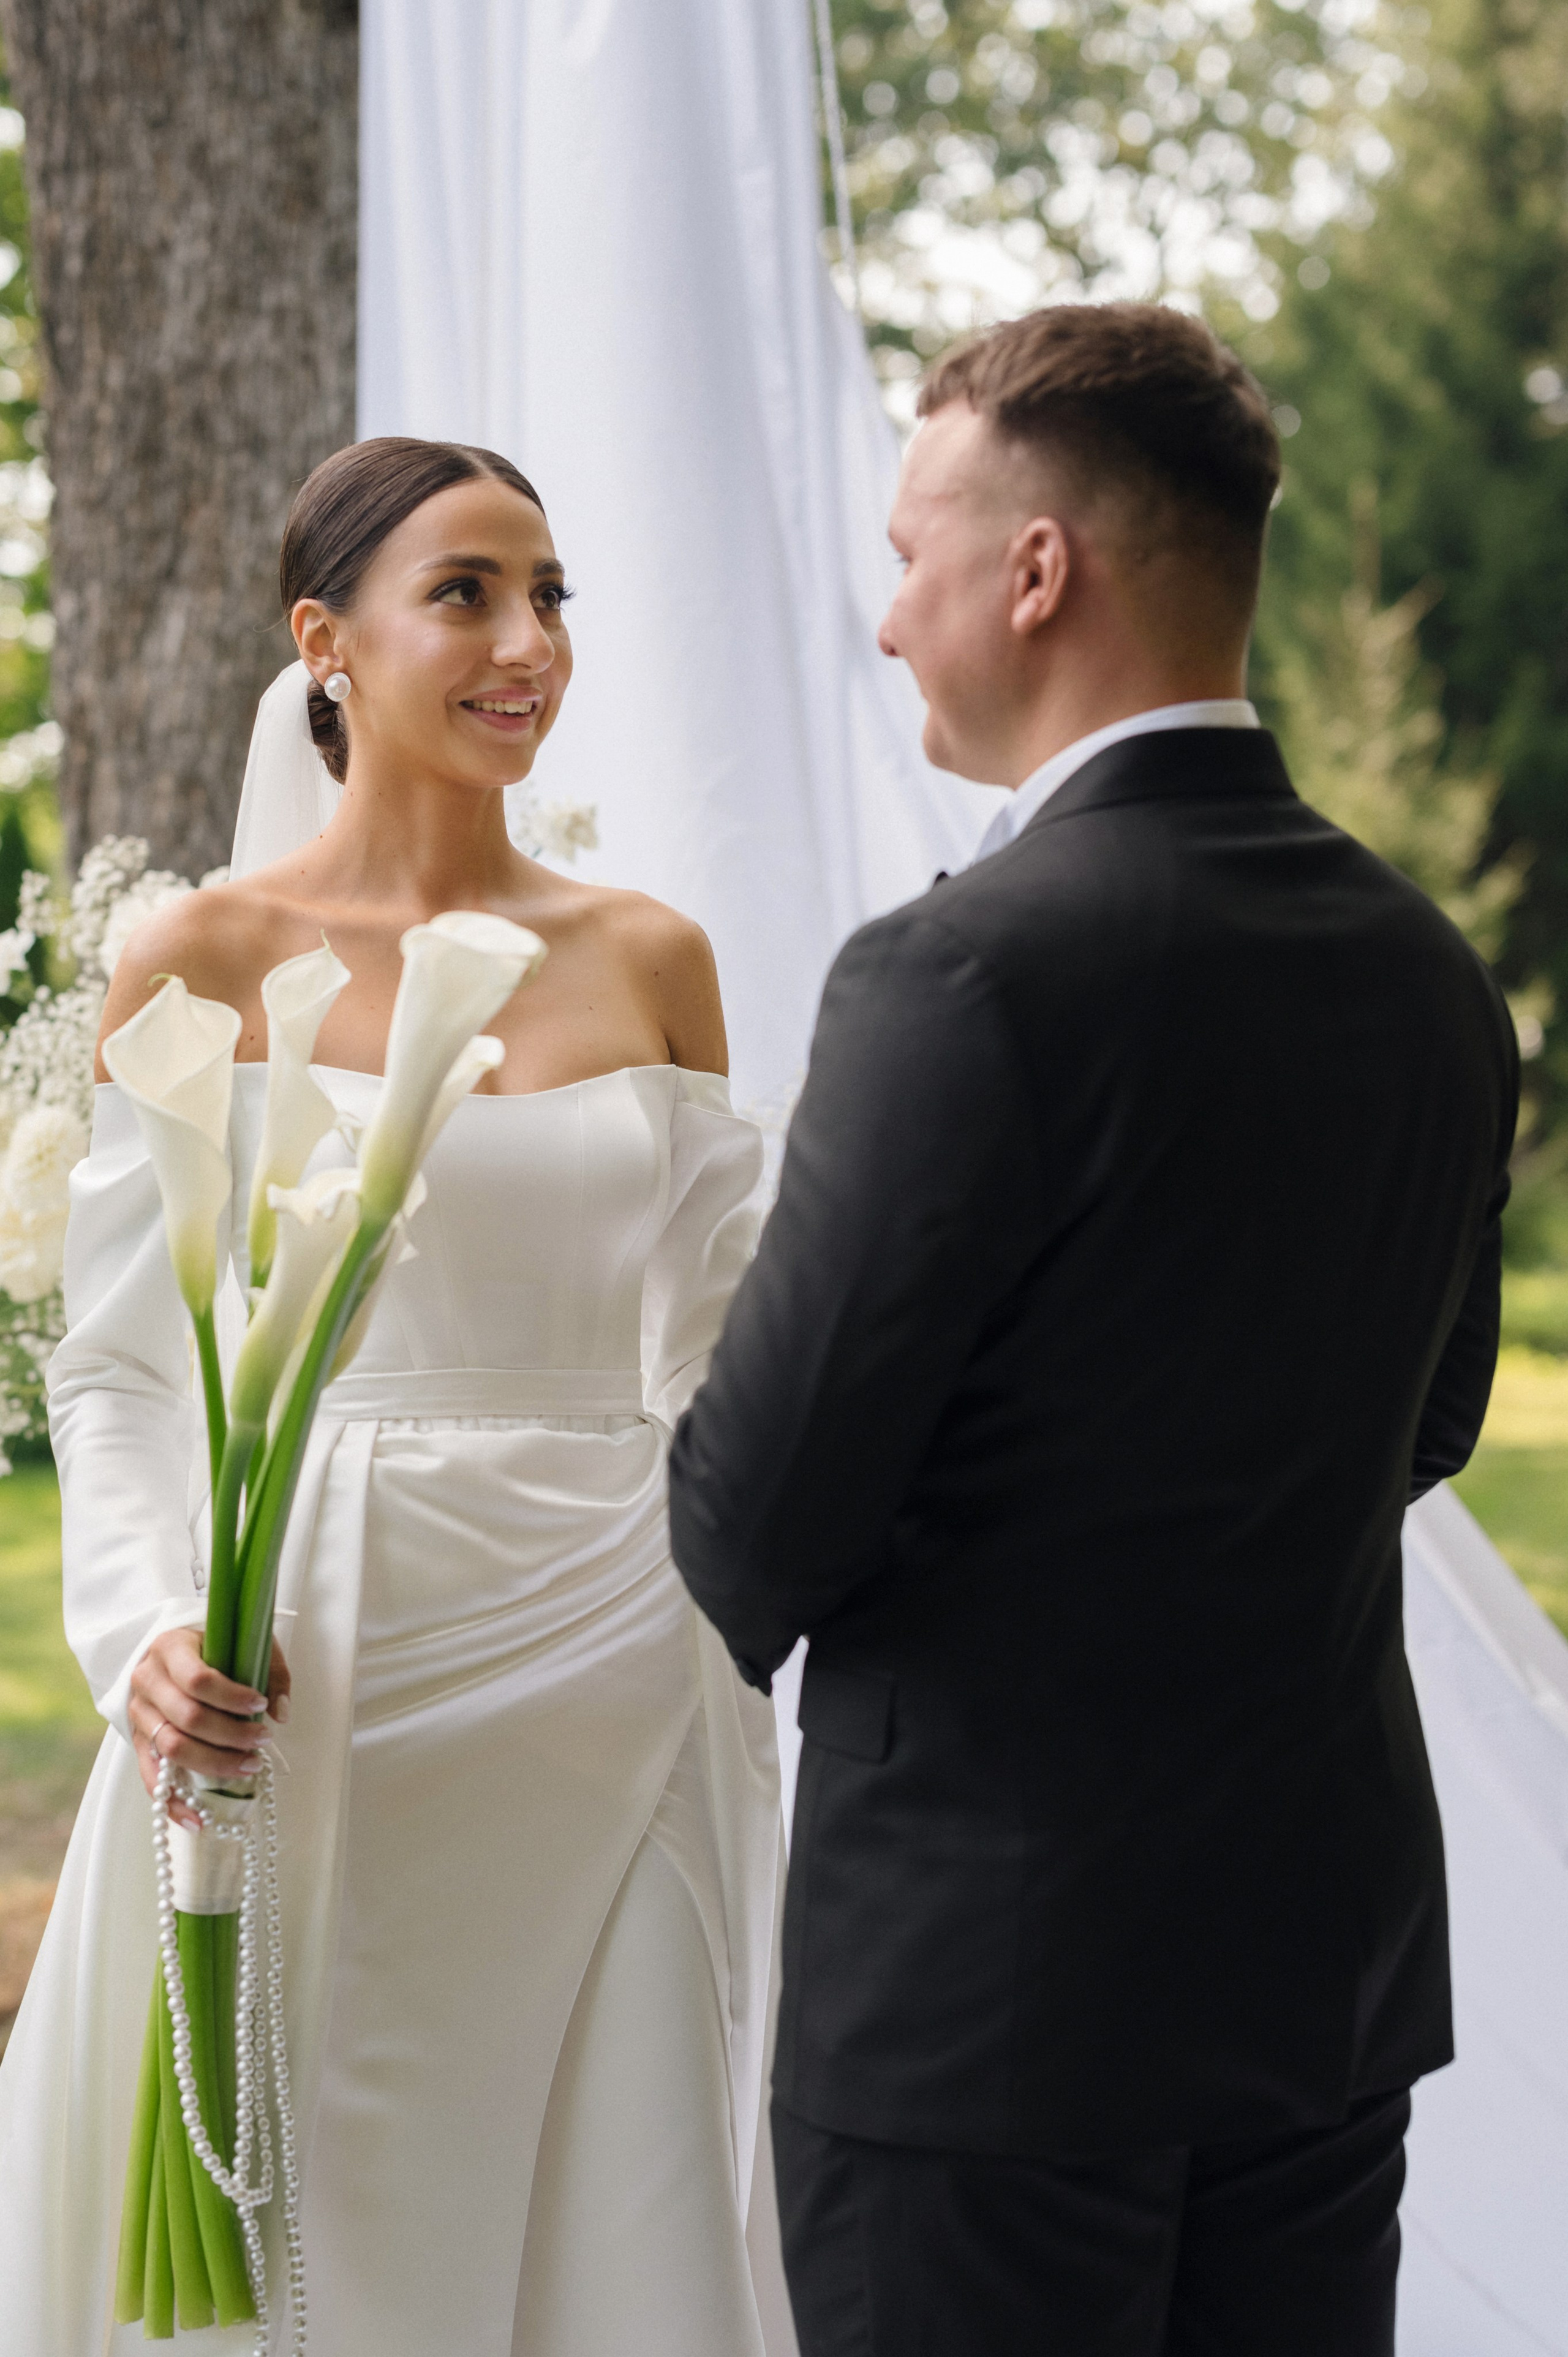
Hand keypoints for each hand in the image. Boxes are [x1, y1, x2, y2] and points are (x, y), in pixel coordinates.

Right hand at [128, 1628, 290, 1830]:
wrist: (173, 1655)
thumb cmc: (216, 1648)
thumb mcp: (246, 1643)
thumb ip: (271, 1672)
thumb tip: (280, 1714)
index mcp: (170, 1647)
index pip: (198, 1678)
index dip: (232, 1697)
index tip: (261, 1704)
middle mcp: (147, 1681)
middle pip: (187, 1718)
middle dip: (231, 1735)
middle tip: (263, 1740)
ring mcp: (139, 1714)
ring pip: (172, 1748)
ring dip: (214, 1764)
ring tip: (249, 1766)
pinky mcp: (139, 1742)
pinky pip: (151, 1779)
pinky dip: (174, 1804)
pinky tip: (199, 1821)